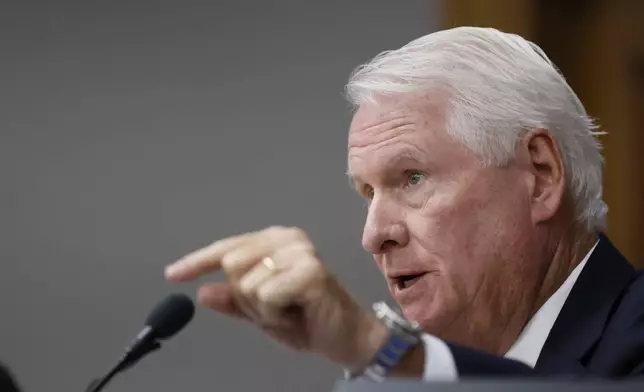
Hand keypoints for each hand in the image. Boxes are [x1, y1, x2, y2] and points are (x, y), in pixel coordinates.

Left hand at [164, 226, 387, 370]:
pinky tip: (298, 312)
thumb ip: (233, 301)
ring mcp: (299, 251)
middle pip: (231, 264)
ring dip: (261, 308)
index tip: (172, 275)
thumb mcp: (260, 313)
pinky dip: (274, 314)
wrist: (346, 338)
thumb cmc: (306, 320)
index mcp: (274, 241)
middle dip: (244, 296)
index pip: (226, 248)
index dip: (197, 263)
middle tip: (275, 307)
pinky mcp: (309, 270)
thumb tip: (202, 293)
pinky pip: (265, 296)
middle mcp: (286, 238)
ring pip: (245, 283)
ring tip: (289, 309)